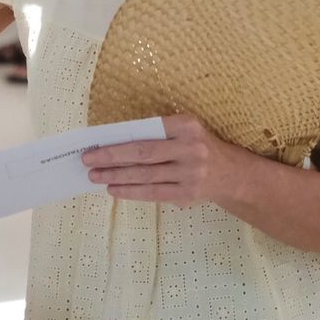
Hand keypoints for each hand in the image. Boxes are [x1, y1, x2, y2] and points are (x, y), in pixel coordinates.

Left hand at [80, 114, 241, 205]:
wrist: (231, 174)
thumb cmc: (198, 147)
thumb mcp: (185, 131)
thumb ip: (157, 133)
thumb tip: (116, 142)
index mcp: (188, 125)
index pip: (148, 131)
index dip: (120, 139)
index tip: (96, 143)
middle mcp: (191, 148)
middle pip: (143, 153)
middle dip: (112, 157)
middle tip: (88, 160)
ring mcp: (191, 173)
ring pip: (145, 175)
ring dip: (116, 176)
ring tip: (95, 176)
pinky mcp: (187, 194)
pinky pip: (153, 193)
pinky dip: (131, 191)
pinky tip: (114, 189)